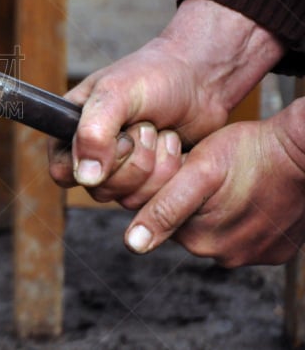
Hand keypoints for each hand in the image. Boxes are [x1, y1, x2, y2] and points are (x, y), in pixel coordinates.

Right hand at [48, 0, 282, 201]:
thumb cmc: (153, 76)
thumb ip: (93, 132)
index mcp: (71, 132)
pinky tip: (176, 147)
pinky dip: (171, 173)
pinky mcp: (150, 184)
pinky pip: (154, 200)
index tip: (121, 137)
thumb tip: (85, 178)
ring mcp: (122, 173)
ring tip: (163, 133)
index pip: (63, 172)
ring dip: (155, 165)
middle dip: (133, 160)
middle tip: (147, 126)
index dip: (93, 162)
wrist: (200, 79)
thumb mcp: (116, 94)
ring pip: (128, 199)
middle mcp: (92, 156)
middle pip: (99, 191)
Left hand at [124, 98, 304, 266]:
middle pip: (188, 224)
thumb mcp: (200, 171)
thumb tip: (133, 245)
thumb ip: (164, 208)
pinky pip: (245, 233)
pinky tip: (252, 193)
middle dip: (191, 198)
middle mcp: (226, 257)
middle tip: (212, 170)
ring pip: (215, 227)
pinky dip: (244, 215)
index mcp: (199, 239)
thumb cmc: (252, 152)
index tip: (185, 166)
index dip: (166, 188)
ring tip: (234, 179)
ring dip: (217, 206)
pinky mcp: (276, 251)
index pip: (162, 216)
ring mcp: (254, 256)